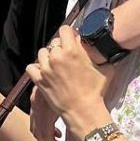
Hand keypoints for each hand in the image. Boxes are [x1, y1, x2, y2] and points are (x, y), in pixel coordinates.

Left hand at [26, 25, 107, 140]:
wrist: (83, 111)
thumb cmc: (95, 92)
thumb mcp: (105, 70)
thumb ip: (103, 57)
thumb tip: (108, 50)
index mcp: (73, 50)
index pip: (65, 30)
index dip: (69, 34)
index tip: (71, 40)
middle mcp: (57, 56)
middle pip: (54, 42)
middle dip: (60, 48)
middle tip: (66, 57)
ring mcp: (46, 68)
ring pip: (42, 53)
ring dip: (48, 57)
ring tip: (55, 65)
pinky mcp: (39, 80)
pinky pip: (31, 67)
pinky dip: (36, 68)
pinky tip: (43, 72)